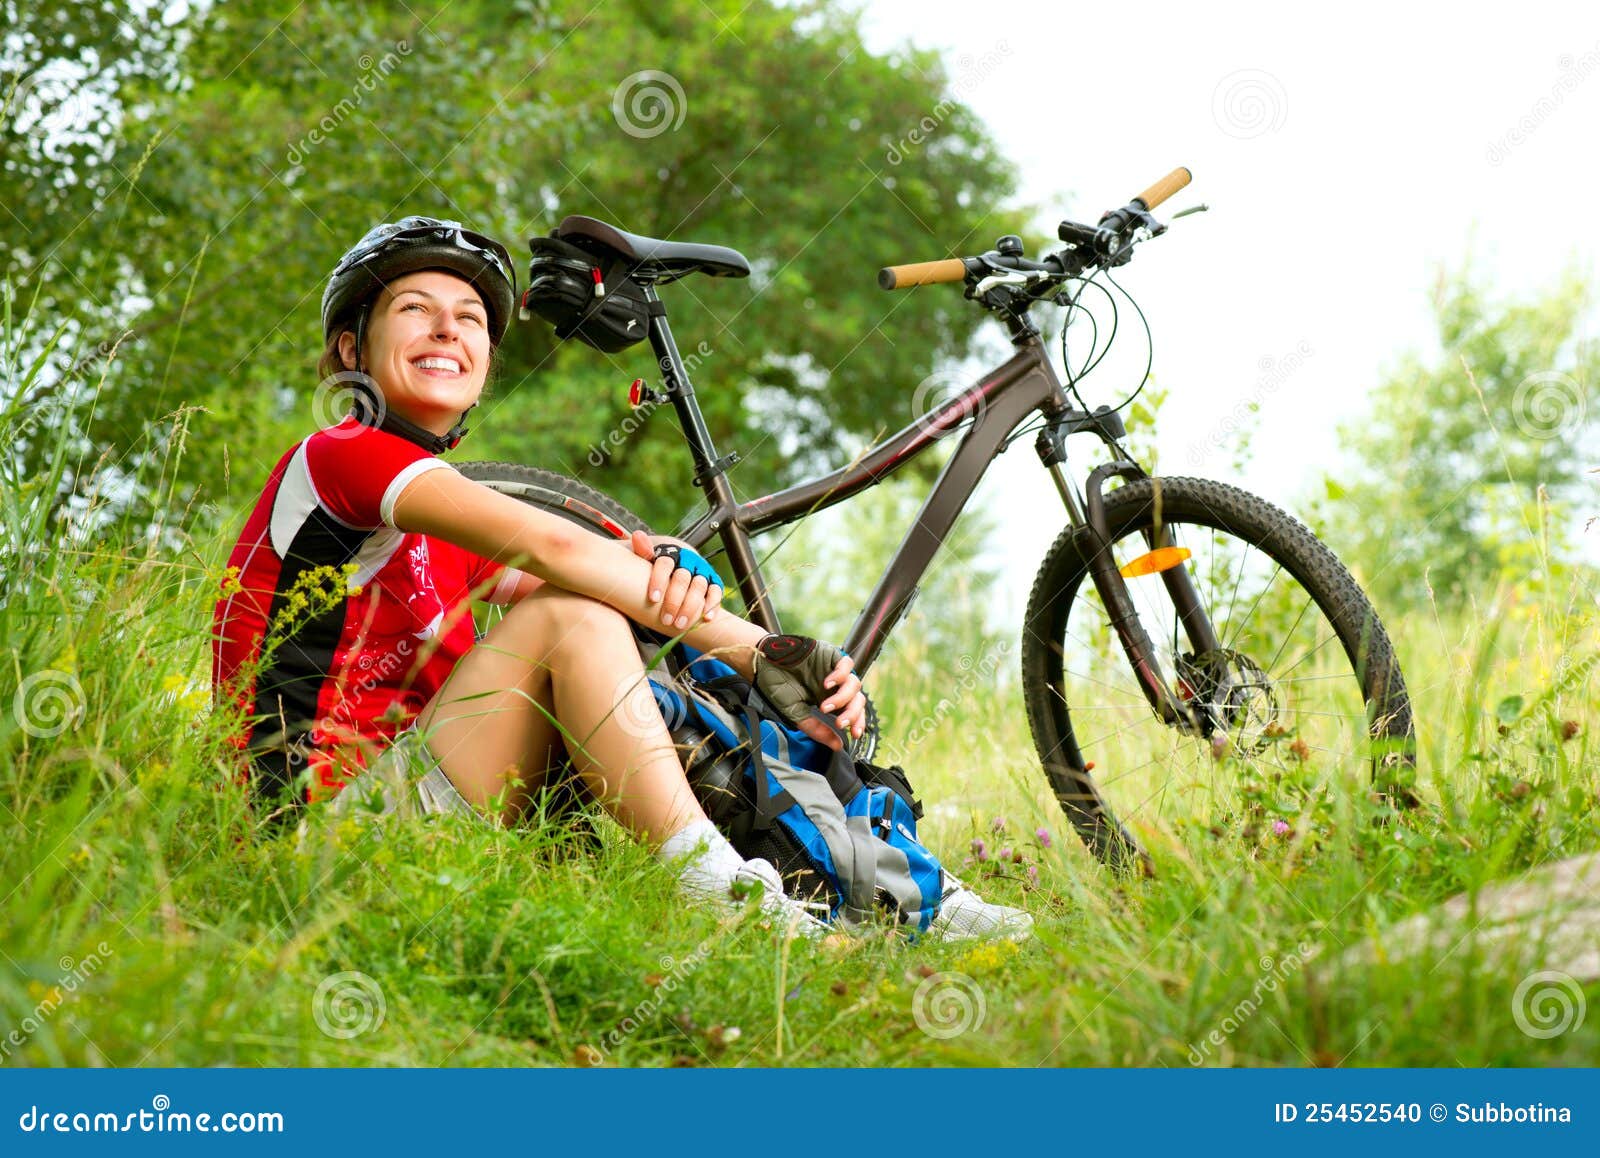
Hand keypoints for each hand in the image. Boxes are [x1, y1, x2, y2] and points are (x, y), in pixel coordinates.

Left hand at [631, 530, 723, 631]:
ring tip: (680, 624)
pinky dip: (712, 604)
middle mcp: (689, 560)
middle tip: (666, 620)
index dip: (659, 580)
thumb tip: (637, 536)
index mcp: (670, 553)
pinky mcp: (713, 582)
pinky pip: (716, 591)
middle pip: (682, 578)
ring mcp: (702, 571)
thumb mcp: (645, 560)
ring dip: (690, 607)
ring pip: (699, 586)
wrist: (675, 568)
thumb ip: (642, 550)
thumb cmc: (655, 568)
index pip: (665, 563)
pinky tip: (705, 618)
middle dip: (674, 600)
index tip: (653, 599)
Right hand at [751, 634, 866, 752]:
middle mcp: (834, 685)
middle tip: (840, 723)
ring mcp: (833, 669)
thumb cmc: (776, 685)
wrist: (762, 663)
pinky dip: (840, 676)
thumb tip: (837, 745)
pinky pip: (846, 664)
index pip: (852, 710)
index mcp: (828, 698)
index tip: (854, 734)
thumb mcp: (797, 713)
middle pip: (858, 699)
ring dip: (843, 699)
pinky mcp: (830, 654)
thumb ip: (817, 729)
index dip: (857, 722)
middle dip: (852, 714)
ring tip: (825, 707)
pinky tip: (827, 684)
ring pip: (854, 683)